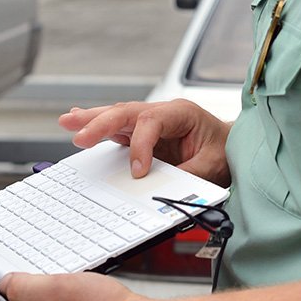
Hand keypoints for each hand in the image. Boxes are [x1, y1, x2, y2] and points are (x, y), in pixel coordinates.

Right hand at [58, 99, 231, 185]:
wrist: (231, 145)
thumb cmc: (224, 150)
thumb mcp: (213, 165)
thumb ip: (188, 174)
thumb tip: (162, 187)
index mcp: (182, 113)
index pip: (152, 122)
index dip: (140, 146)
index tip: (137, 172)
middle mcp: (163, 112)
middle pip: (127, 112)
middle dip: (100, 123)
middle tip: (79, 135)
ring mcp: (152, 120)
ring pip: (118, 116)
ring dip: (91, 119)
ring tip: (68, 121)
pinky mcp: (144, 131)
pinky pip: (118, 127)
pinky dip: (98, 126)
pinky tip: (78, 122)